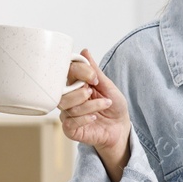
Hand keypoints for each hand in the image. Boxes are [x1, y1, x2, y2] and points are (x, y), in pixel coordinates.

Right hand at [59, 49, 130, 174]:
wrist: (120, 128)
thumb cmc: (114, 106)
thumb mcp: (108, 86)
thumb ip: (95, 72)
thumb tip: (84, 52)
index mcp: (75, 85)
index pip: (66, 73)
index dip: (79, 72)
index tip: (93, 77)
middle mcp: (68, 99)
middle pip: (61, 92)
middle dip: (80, 91)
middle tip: (94, 92)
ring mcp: (67, 114)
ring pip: (68, 107)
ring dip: (90, 105)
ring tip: (105, 104)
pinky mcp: (70, 129)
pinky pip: (70, 122)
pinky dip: (84, 118)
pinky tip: (95, 117)